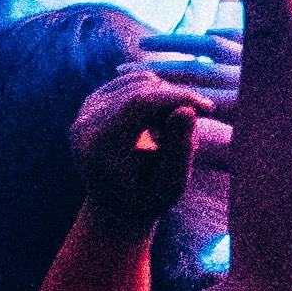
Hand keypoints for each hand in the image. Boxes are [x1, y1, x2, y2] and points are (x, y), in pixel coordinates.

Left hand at [68, 62, 214, 225]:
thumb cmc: (146, 200)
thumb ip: (180, 151)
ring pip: (140, 81)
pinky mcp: (92, 101)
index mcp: (99, 148)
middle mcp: (85, 125)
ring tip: (167, 133)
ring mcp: (85, 110)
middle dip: (174, 103)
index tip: (207, 109)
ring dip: (165, 100)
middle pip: (141, 90)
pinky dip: (155, 96)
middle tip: (187, 135)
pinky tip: (156, 123)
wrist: (112, 208)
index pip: (140, 103)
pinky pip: (134, 82)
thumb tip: (187, 110)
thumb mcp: (170, 187)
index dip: (177, 98)